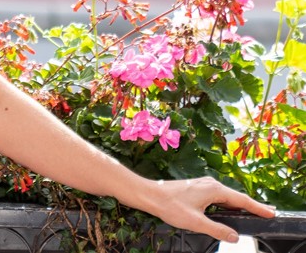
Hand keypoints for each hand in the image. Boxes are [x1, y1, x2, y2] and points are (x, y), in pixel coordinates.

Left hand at [144, 177, 275, 242]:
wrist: (149, 194)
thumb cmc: (169, 206)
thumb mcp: (196, 222)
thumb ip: (217, 229)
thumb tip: (234, 237)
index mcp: (214, 190)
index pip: (242, 200)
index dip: (258, 208)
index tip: (271, 213)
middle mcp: (210, 184)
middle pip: (236, 197)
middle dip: (251, 206)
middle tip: (267, 214)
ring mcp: (203, 185)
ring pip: (226, 197)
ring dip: (238, 205)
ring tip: (251, 213)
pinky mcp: (197, 188)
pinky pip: (217, 197)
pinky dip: (227, 204)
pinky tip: (228, 210)